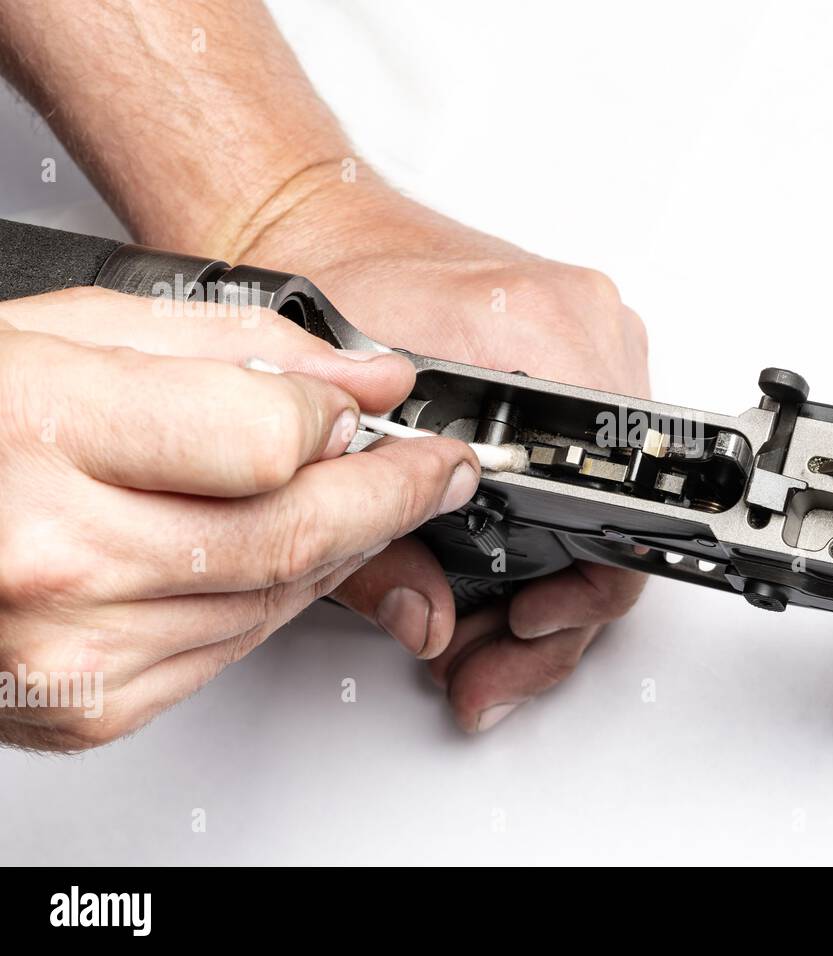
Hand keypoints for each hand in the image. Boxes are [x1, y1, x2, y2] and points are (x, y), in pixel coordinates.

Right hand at [0, 287, 478, 749]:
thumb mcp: (74, 330)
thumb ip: (234, 344)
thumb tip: (365, 380)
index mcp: (41, 433)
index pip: (266, 439)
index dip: (340, 422)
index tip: (377, 409)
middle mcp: (54, 555)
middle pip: (292, 532)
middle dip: (392, 496)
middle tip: (436, 468)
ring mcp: (70, 649)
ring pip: (277, 598)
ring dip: (345, 549)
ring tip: (363, 500)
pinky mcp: (85, 706)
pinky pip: (232, 647)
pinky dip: (278, 597)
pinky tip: (281, 553)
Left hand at [233, 177, 650, 732]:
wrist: (311, 212)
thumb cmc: (318, 288)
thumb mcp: (330, 437)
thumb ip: (376, 552)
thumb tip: (429, 623)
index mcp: (539, 338)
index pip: (609, 508)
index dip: (573, 595)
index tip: (522, 630)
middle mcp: (584, 324)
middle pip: (619, 511)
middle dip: (558, 604)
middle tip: (497, 648)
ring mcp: (594, 325)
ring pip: (612, 487)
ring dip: (557, 563)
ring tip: (490, 614)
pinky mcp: (580, 330)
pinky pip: (594, 446)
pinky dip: (555, 502)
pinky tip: (506, 539)